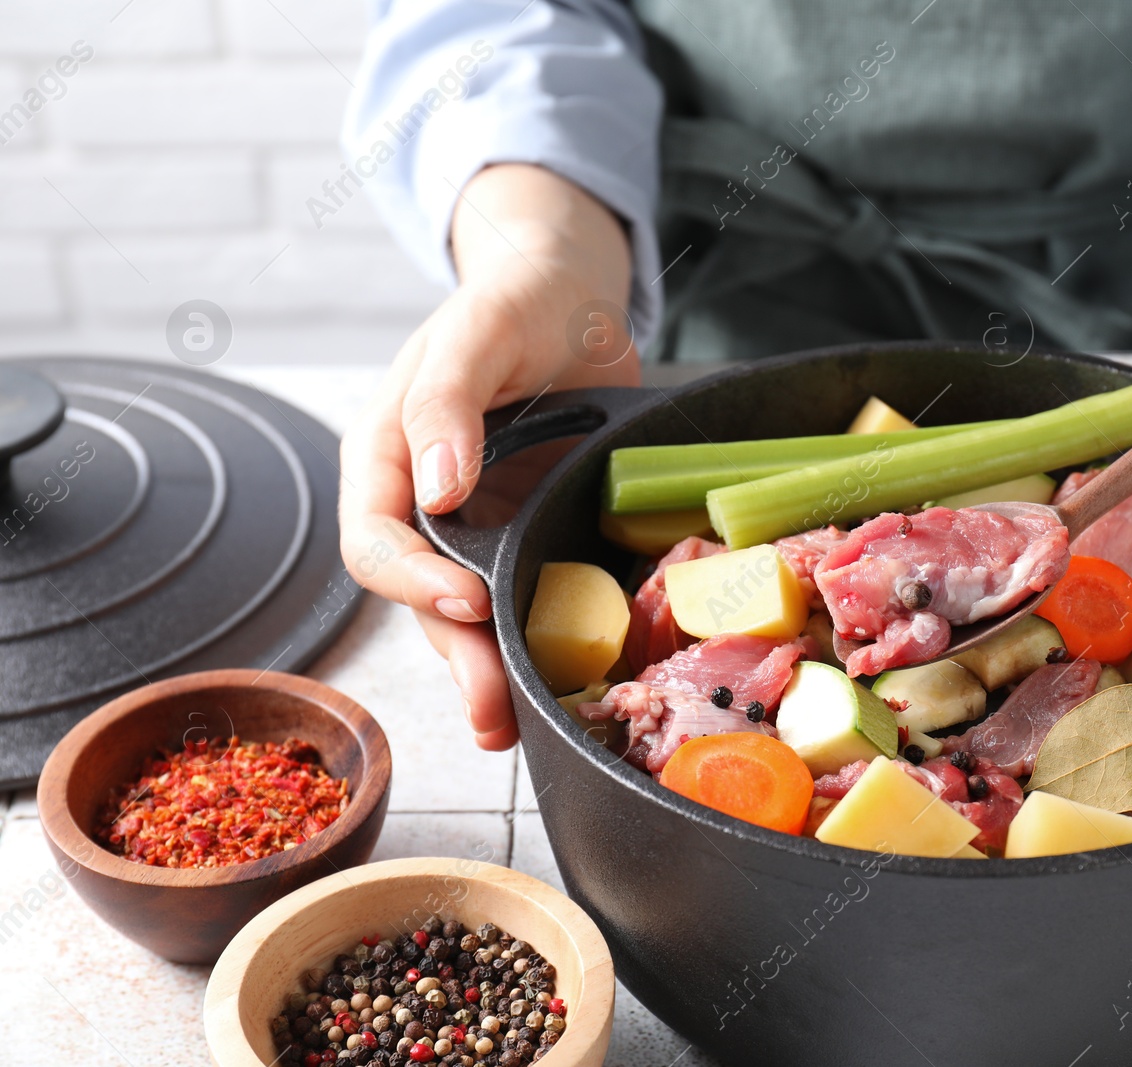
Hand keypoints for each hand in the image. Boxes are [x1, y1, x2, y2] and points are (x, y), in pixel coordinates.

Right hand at [339, 164, 636, 749]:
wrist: (574, 296)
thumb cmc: (517, 299)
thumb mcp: (480, 330)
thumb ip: (448, 398)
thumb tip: (437, 486)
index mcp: (386, 456)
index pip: (377, 540)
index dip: (414, 581)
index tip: (469, 601)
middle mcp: (423, 503)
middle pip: (421, 599)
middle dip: (457, 658)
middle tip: (494, 713)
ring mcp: (477, 525)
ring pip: (469, 615)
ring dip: (490, 671)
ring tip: (514, 727)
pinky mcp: (527, 534)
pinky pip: (523, 598)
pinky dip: (535, 642)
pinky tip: (553, 685)